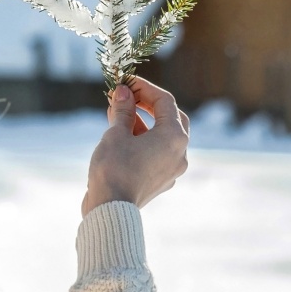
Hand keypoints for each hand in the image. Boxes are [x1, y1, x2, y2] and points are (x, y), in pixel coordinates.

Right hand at [82, 78, 190, 216]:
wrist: (110, 209)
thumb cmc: (114, 169)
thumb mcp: (116, 133)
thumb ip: (123, 110)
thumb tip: (123, 92)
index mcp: (174, 138)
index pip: (165, 101)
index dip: (144, 88)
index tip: (125, 82)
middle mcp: (180, 153)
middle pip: (170, 118)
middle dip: (148, 104)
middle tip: (128, 96)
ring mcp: (172, 169)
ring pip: (162, 137)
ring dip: (142, 122)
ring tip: (117, 114)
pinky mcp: (160, 181)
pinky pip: (156, 153)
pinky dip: (142, 140)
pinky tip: (121, 136)